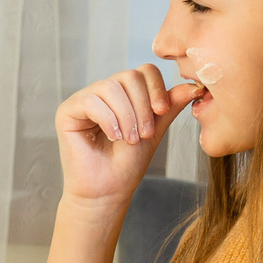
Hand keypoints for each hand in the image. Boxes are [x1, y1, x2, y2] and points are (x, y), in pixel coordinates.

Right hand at [53, 67, 202, 208]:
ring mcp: (84, 99)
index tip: (162, 111)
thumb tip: (194, 86)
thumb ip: (169, 107)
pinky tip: (114, 137)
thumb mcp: (154, 130)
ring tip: (129, 140)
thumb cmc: (127, 164)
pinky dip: (108, 119)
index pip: (143, 71)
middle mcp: (103, 92)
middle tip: (144, 134)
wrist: (107, 191)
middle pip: (129, 76)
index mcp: (124, 93)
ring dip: (127, 116)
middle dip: (142, 106)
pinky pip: (91, 101)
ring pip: (111, 87)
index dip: (156, 87)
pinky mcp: (67, 111)